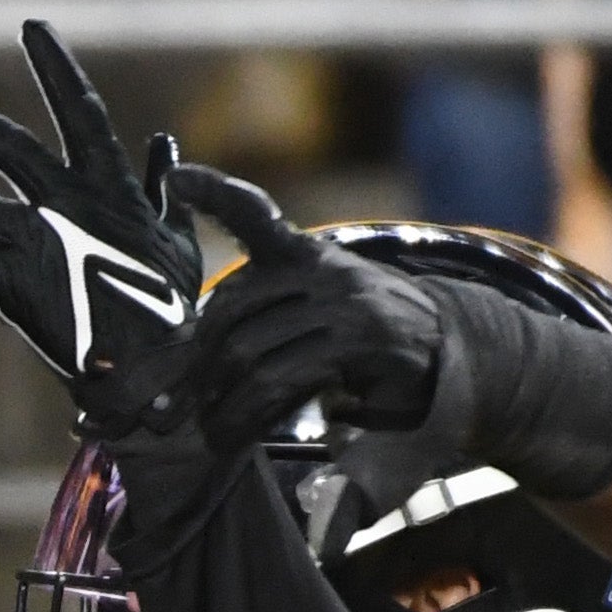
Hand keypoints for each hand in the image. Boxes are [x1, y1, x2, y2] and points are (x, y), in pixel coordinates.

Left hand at [0, 23, 202, 428]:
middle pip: (7, 145)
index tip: (31, 26)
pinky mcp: (12, 280)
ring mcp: (39, 239)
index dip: (54, 65)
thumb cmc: (167, 312)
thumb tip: (162, 143)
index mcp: (110, 186)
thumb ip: (164, 190)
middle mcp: (70, 202)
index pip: (79, 109)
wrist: (149, 373)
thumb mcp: (178, 241)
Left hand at [163, 163, 448, 454]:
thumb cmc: (352, 333)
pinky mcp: (361, 339)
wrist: (436, 349)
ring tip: (210, 429)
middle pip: (232, 309)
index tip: (175, 179)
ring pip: (250, 351)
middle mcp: (322, 267)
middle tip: (181, 404)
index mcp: (300, 252)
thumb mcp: (304, 310)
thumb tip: (179, 362)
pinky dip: (249, 413)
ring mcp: (344, 300)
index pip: (254, 214)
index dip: (214, 193)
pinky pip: (283, 377)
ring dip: (221, 400)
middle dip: (198, 363)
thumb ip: (251, 319)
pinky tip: (237, 432)